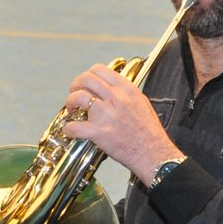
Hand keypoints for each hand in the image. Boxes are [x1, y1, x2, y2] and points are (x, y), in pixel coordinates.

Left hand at [60, 64, 180, 183]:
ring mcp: (107, 115)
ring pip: (79, 97)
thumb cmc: (149, 132)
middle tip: (75, 96)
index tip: (85, 85)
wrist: (153, 153)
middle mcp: (116, 98)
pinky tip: (70, 131)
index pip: (99, 70)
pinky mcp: (100, 132)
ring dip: (70, 102)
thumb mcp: (141, 102)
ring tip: (72, 110)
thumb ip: (124, 93)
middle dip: (75, 86)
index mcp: (126, 89)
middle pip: (86, 79)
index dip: (88, 75)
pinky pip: (76, 126)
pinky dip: (69, 129)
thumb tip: (110, 89)